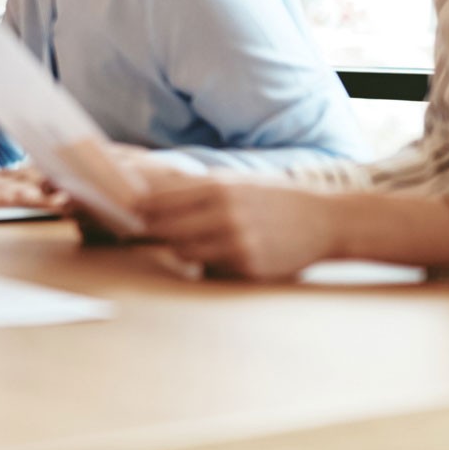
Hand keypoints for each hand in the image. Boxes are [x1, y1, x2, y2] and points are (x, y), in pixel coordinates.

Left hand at [139, 178, 339, 279]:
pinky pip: (209, 268)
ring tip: (178, 241)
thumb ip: (198, 189)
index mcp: (219, 187)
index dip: (138, 208)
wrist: (325, 220)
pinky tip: (210, 254)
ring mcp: (236, 243)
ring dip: (176, 247)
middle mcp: (225, 214)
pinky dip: (203, 262)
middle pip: (165, 227)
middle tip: (134, 231)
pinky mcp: (247, 267)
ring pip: (182, 250)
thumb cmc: (275, 198)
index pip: (161, 200)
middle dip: (149, 230)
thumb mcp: (237, 181)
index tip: (123, 211)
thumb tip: (151, 194)